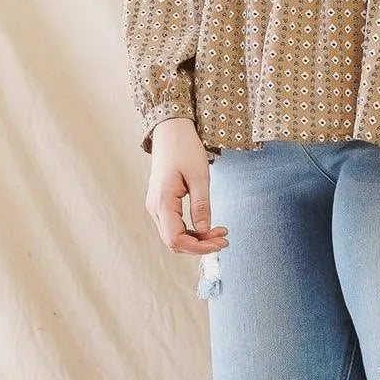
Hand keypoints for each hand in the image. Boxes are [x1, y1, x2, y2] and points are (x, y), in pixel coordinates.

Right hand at [146, 116, 229, 255]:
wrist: (171, 131)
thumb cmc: (185, 149)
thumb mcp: (199, 176)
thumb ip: (201, 205)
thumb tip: (205, 230)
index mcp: (162, 201)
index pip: (176, 239)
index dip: (199, 247)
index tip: (221, 242)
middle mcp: (154, 207)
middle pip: (174, 242)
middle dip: (200, 245)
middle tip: (224, 239)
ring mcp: (156, 206)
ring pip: (174, 236)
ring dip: (196, 239)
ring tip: (220, 233)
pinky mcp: (161, 203)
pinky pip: (174, 226)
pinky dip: (191, 231)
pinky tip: (208, 226)